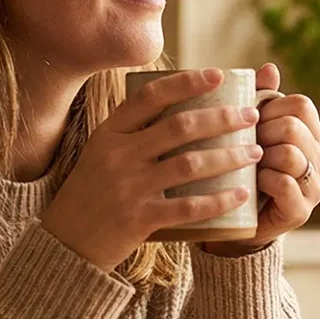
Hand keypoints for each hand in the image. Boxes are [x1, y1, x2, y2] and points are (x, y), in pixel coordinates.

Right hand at [41, 68, 264, 270]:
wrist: (65, 243)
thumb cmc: (90, 194)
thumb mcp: (100, 154)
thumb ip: (131, 134)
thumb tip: (176, 107)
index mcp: (110, 133)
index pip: (151, 97)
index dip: (187, 82)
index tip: (218, 75)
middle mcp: (119, 155)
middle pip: (180, 127)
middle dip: (222, 118)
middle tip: (251, 116)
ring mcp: (129, 187)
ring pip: (190, 164)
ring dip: (229, 156)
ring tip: (254, 152)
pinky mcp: (139, 219)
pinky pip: (189, 206)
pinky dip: (219, 199)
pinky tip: (241, 193)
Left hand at [201, 62, 319, 256]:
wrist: (233, 219)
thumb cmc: (241, 167)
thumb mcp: (248, 131)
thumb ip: (260, 99)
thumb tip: (269, 67)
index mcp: (311, 134)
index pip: (300, 104)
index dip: (270, 109)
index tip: (251, 124)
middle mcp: (319, 159)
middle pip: (293, 127)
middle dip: (262, 133)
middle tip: (245, 147)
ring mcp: (314, 186)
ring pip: (290, 154)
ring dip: (261, 158)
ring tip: (249, 166)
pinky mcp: (301, 211)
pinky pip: (284, 183)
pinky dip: (264, 180)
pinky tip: (254, 184)